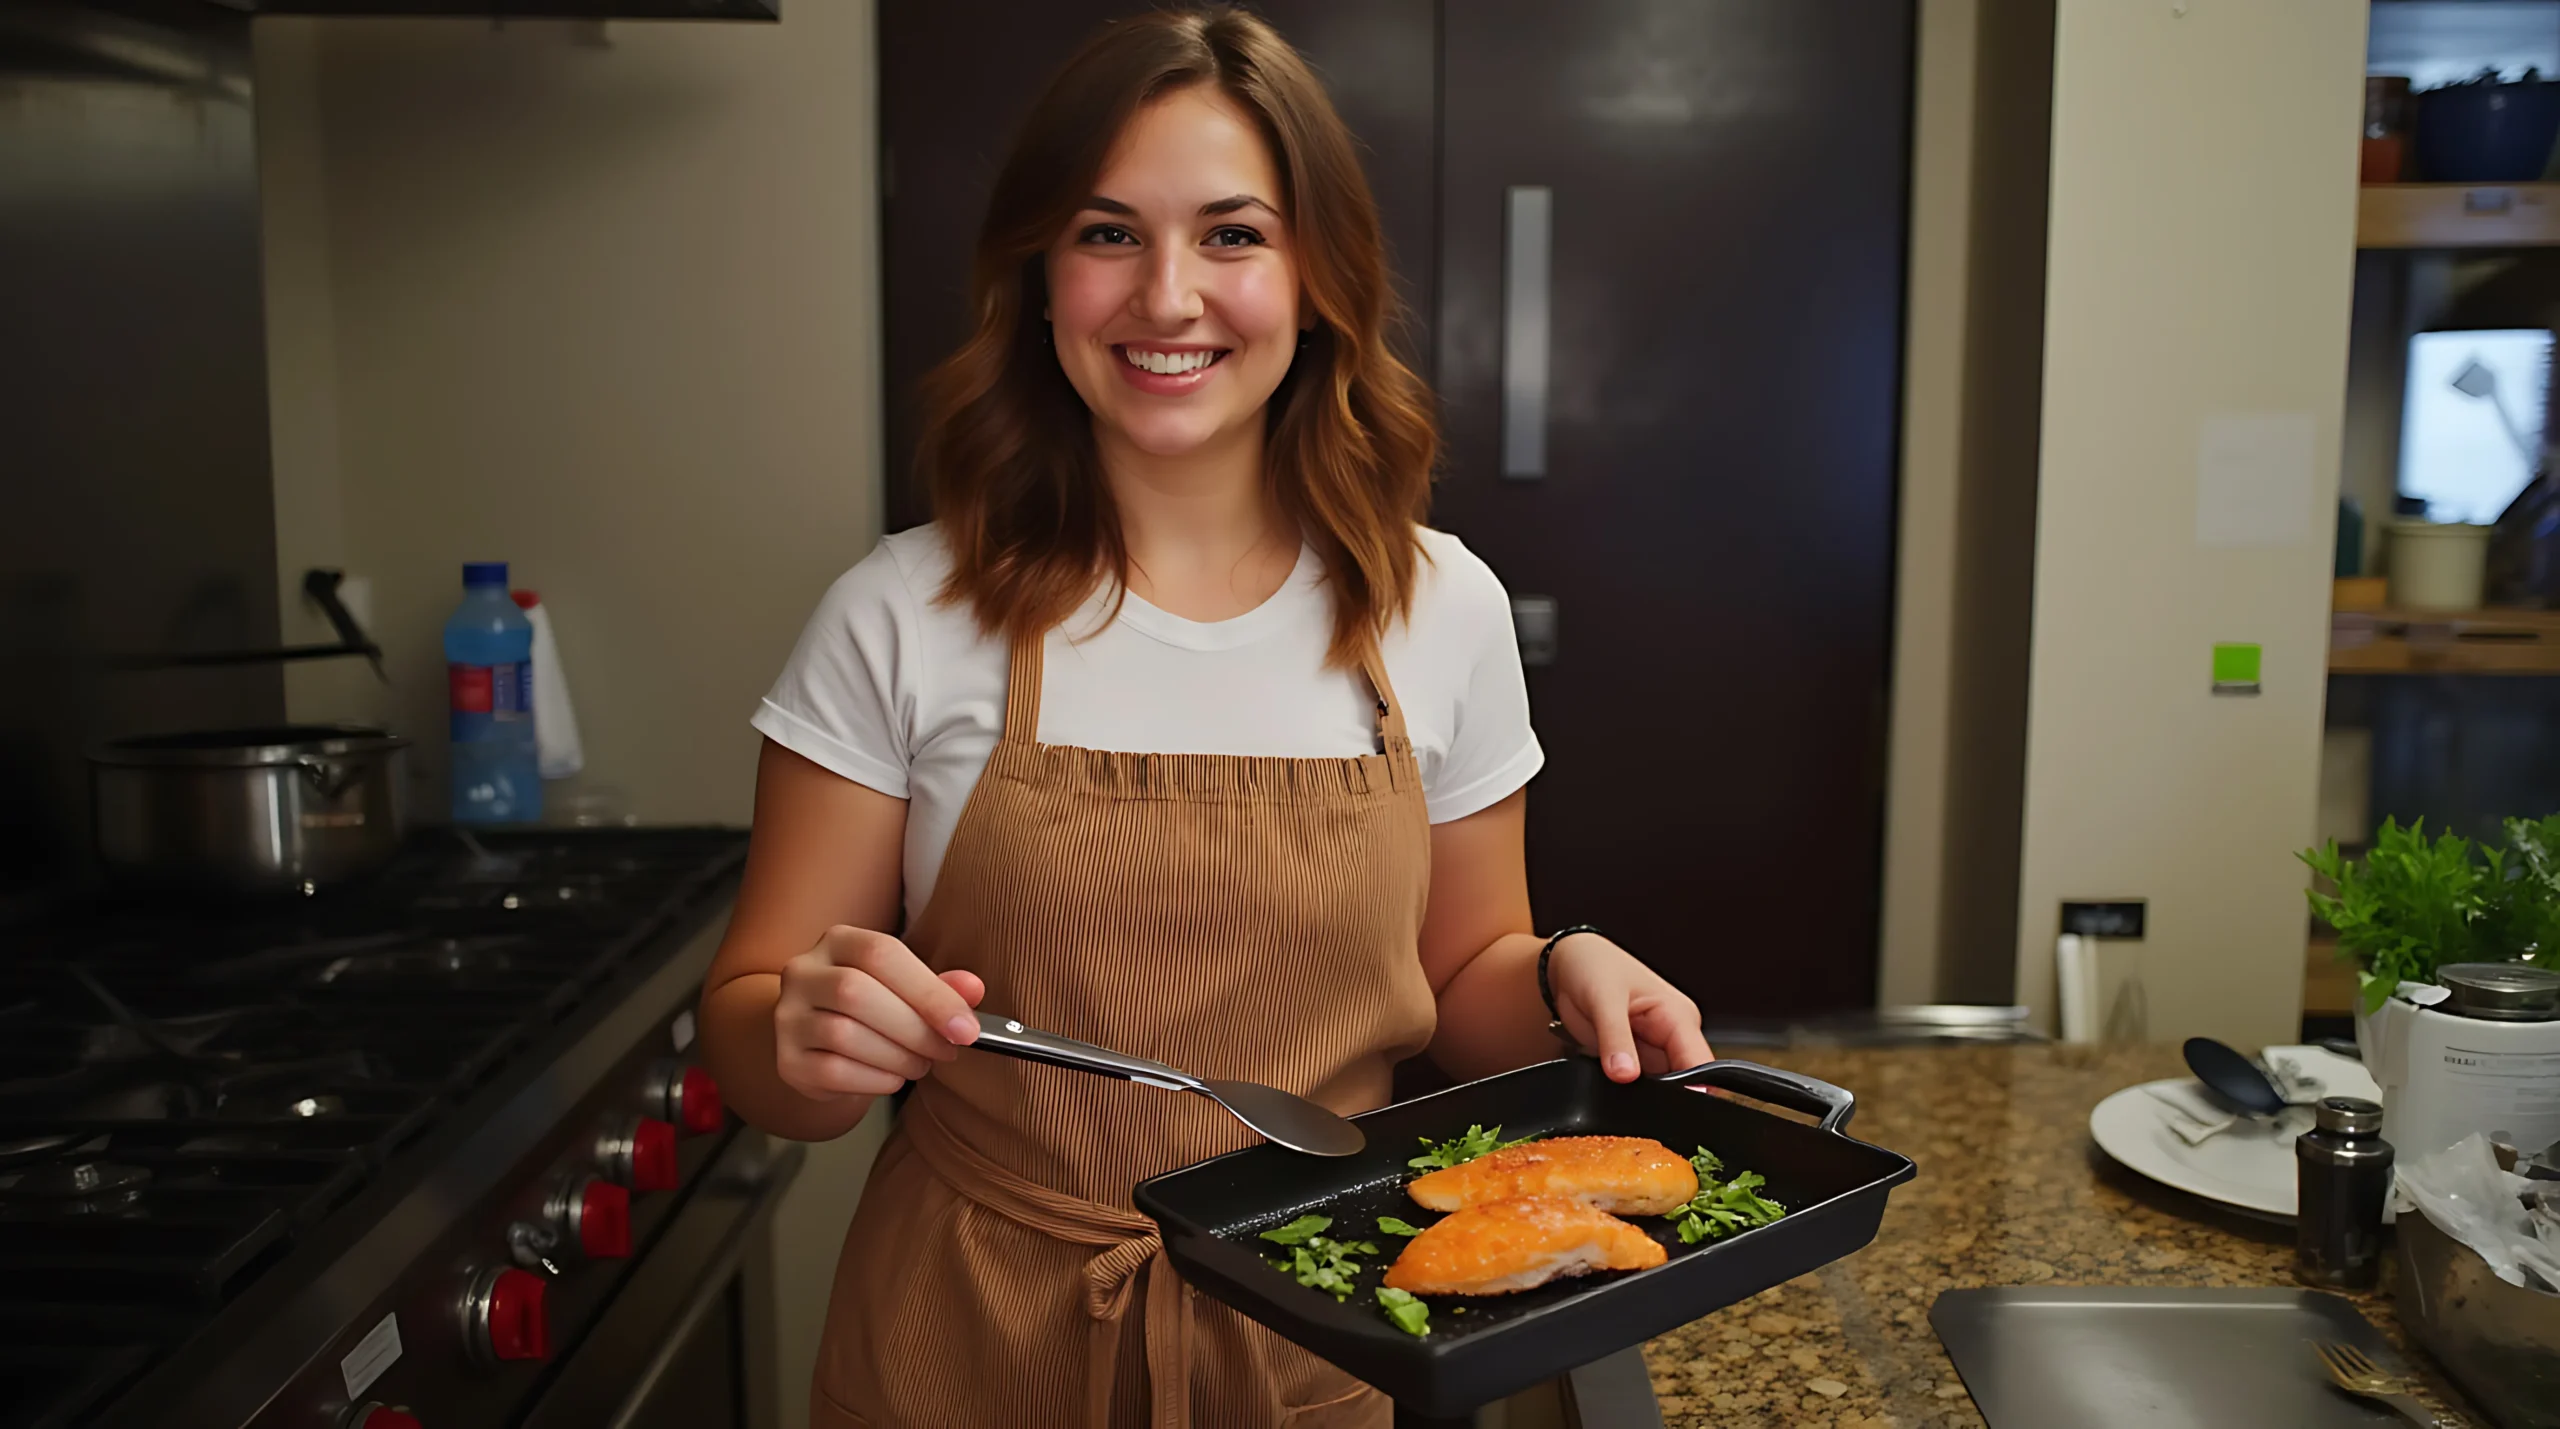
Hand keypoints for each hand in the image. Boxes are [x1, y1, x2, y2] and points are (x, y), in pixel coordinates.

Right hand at [774, 925, 985, 1099]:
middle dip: (914, 1029)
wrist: (823, 1042)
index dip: (929, 992)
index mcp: (839, 941)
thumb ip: (940, 986)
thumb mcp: (907, 988)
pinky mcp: (787, 1060)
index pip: (882, 953)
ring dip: (896, 1056)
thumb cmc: (875, 1008)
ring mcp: (788, 1017)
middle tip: (946, 1051)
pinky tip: (893, 1077)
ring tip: (920, 1063)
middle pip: (856, 993)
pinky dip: (875, 1080)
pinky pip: (832, 1072)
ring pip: (842, 1035)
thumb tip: (973, 989)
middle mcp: (803, 972)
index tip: (966, 1028)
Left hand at [1545, 932, 1711, 1082]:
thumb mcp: (1603, 998)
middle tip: (1632, 1094)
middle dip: (1661, 1097)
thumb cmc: (1593, 967)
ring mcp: (1652, 1050)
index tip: (1670, 1107)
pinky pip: (1636, 1086)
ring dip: (1640, 1095)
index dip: (1692, 1090)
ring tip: (1617, 1084)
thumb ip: (1615, 1037)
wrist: (1568, 967)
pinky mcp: (1633, 1060)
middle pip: (1682, 1083)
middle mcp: (1672, 1036)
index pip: (1699, 1063)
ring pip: (1658, 1089)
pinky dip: (1625, 1091)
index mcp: (1679, 1016)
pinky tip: (1611, 1086)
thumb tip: (1625, 1074)